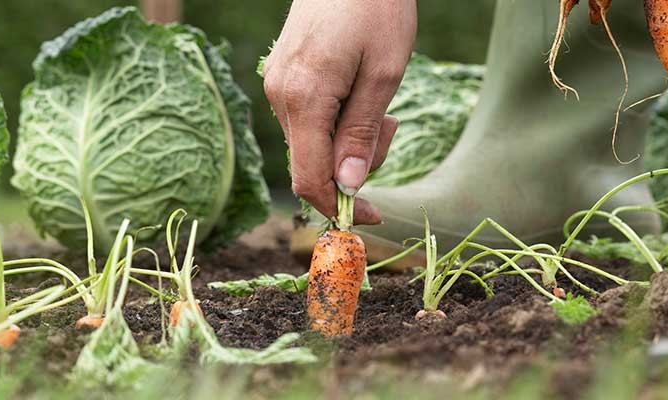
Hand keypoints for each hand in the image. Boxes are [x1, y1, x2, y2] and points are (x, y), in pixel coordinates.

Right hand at [263, 0, 416, 223]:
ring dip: (348, 138)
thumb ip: (361, 133)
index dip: (339, 206)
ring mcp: (277, 84)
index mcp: (303, 99)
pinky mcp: (283, 75)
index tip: (370, 217)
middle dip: (355, 161)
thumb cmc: (376, 9)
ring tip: (378, 102)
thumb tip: (347, 186)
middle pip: (312, 162)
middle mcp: (279, 96)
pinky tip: (356, 90)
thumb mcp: (383, 75)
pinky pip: (308, 119)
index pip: (309, 178)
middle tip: (389, 124)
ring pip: (311, 142)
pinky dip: (336, 120)